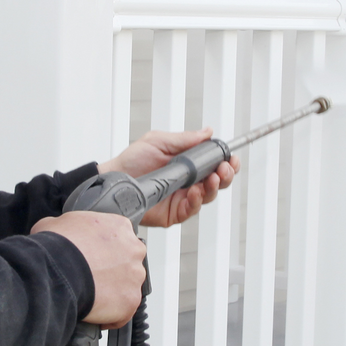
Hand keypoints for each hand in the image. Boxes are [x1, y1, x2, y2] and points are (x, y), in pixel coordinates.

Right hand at [33, 211, 146, 327]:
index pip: (117, 240)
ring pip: (126, 288)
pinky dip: (110, 317)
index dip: (102, 251)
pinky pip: (123, 313)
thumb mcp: (55, 223)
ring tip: (90, 297)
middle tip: (90, 278)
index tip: (92, 259)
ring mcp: (135, 276)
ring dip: (112, 294)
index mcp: (119, 227)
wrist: (57, 269)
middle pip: (127, 264)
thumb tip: (59, 234)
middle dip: (111, 272)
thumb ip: (67, 226)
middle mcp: (134, 250)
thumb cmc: (57, 246)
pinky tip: (94, 314)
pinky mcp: (130, 300)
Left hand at [101, 129, 240, 228]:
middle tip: (223, 169)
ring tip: (209, 179)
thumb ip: (185, 139)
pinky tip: (194, 193)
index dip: (226, 162)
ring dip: (213, 188)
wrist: (115, 178)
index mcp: (188, 164)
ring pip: (208, 196)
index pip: (215, 164)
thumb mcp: (159, 141)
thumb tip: (207, 132)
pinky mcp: (173, 213)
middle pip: (218, 182)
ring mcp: (182, 198)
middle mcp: (189, 182)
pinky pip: (191, 210)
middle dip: (226, 175)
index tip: (230, 158)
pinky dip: (196, 202)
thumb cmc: (133, 160)